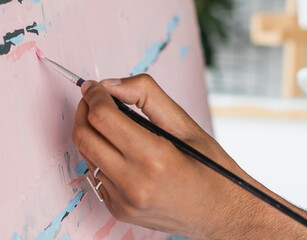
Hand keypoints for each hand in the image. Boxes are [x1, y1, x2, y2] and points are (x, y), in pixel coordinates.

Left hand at [72, 74, 251, 237]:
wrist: (222, 214)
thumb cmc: (211, 169)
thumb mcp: (187, 125)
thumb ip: (147, 96)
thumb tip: (111, 84)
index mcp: (155, 157)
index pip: (102, 117)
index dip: (94, 95)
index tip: (95, 85)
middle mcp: (134, 183)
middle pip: (84, 136)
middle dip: (84, 110)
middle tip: (95, 99)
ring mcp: (123, 201)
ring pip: (86, 155)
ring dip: (92, 134)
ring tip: (111, 124)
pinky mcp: (119, 211)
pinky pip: (96, 175)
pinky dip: (102, 157)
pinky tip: (121, 152)